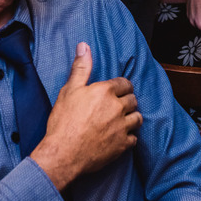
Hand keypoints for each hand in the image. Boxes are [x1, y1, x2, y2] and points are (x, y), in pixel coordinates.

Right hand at [30, 43, 141, 189]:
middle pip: (133, 100)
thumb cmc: (63, 122)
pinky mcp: (122, 146)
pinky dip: (128, 137)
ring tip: (121, 120)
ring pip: (137, 118)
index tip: (117, 91)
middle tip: (117, 106)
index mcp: (105, 92)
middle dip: (127, 101)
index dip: (121, 87)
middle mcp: (117, 108)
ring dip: (131, 118)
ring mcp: (122, 128)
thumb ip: (81, 68)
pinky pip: (134, 138)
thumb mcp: (69, 90)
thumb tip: (84, 46)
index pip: (124, 83)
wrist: (62, 154)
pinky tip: (119, 137)